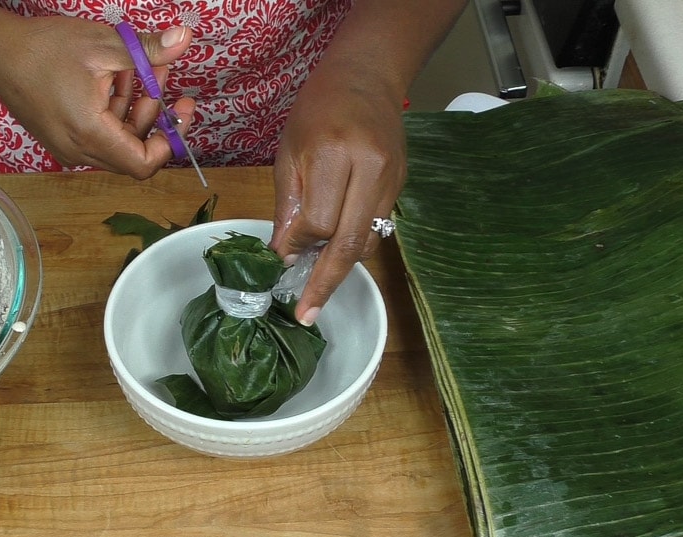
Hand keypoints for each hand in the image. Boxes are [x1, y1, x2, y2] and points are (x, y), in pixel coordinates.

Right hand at [0, 16, 195, 176]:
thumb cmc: (42, 49)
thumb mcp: (104, 44)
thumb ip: (148, 50)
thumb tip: (184, 40)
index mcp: (90, 134)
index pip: (143, 164)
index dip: (170, 142)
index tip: (181, 112)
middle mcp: (78, 150)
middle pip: (133, 151)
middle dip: (154, 114)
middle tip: (164, 76)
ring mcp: (69, 147)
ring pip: (118, 141)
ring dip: (135, 107)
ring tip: (142, 67)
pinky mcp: (63, 138)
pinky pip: (100, 134)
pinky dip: (115, 110)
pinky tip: (117, 77)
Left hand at [270, 65, 406, 325]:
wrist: (366, 78)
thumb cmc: (317, 110)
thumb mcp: (289, 152)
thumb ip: (289, 207)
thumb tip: (283, 257)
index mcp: (333, 153)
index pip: (318, 222)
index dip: (297, 247)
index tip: (280, 264)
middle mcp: (368, 168)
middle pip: (349, 243)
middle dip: (325, 283)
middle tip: (307, 313)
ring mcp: (391, 179)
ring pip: (368, 242)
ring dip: (341, 268)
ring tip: (318, 288)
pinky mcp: (402, 186)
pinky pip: (377, 228)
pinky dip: (355, 245)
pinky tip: (337, 254)